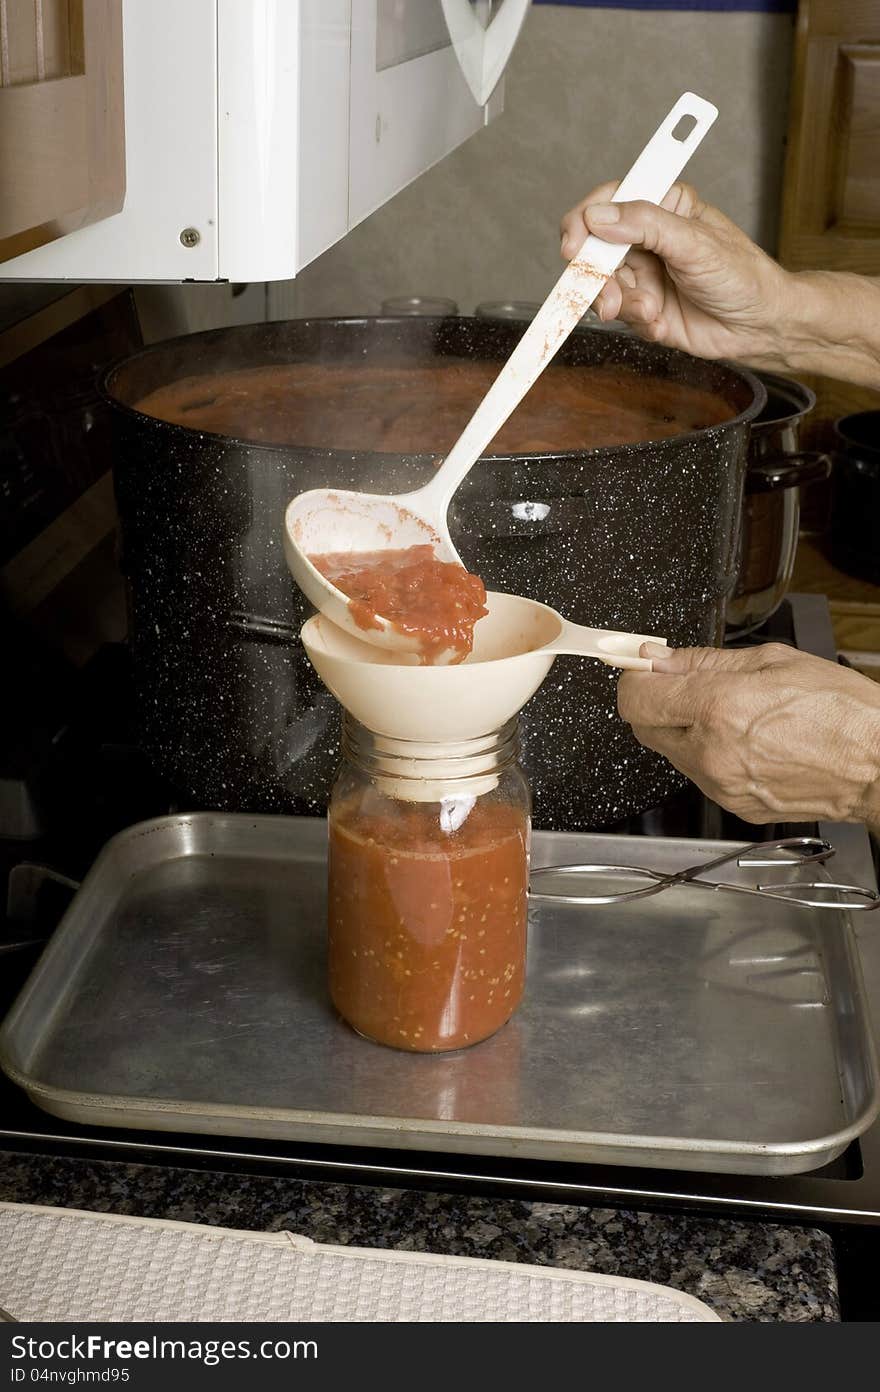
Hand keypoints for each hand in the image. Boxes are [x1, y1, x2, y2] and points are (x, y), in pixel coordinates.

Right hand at [560, 181, 790, 364]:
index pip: (609, 201)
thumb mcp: (694, 243)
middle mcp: (647, 237)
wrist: (758, 327)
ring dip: (621, 304)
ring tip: (650, 311)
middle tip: (608, 298)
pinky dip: (636, 322)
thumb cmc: (742, 276)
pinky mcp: (642, 306)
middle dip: (597, 276)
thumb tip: (599, 217)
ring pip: (602, 285)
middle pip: (595, 248)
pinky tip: (661, 324)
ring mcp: (642, 272)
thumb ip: (646, 224)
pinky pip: (619, 313)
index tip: (574, 247)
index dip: (584, 221)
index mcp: (663, 205)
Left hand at [617, 643, 879, 825]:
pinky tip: (745, 741)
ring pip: (670, 751)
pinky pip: (700, 774)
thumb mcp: (772, 661)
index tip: (643, 669)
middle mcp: (711, 751)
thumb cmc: (840, 712)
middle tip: (685, 687)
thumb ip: (703, 661)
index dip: (634, 678)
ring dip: (684, 730)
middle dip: (656, 703)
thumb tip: (659, 658)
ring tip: (731, 715)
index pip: (635, 697)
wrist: (877, 765)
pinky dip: (708, 754)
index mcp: (718, 707)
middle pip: (643, 727)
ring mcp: (720, 784)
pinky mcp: (732, 805)